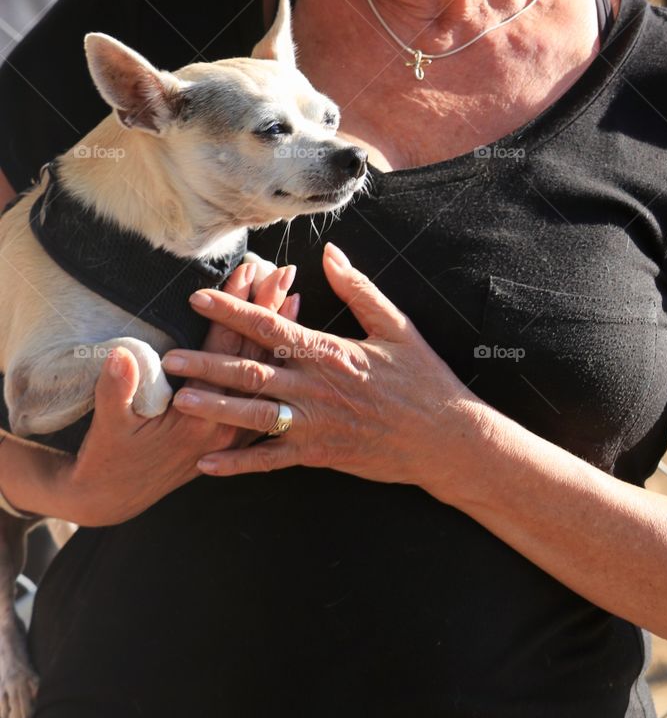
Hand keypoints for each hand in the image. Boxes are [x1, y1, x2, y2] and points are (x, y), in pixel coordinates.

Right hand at [57, 260, 297, 525]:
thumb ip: (116, 391)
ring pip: (265, 373)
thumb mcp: (107, 426)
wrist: (114, 497)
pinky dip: (278, 364)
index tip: (247, 271)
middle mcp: (224, 421)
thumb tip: (120, 355)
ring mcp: (233, 430)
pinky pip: (266, 394)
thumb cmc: (110, 458)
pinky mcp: (235, 435)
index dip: (233, 308)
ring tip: (295, 295)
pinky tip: (288, 340)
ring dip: (278, 335)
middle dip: (266, 311)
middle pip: (252, 355)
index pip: (222, 348)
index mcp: (197, 416)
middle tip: (283, 272)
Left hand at [161, 243, 479, 490]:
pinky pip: (271, 461)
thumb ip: (358, 287)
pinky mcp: (319, 454)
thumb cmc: (422, 377)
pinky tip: (207, 464)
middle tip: (170, 358)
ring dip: (214, 408)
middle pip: (251, 371)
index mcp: (329, 350)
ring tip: (179, 401)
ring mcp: (315, 424)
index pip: (270, 325)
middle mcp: (315, 386)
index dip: (232, 311)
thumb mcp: (395, 324)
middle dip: (208, 363)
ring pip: (253, 415)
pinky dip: (238, 464)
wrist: (445, 438)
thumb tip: (329, 253)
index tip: (199, 298)